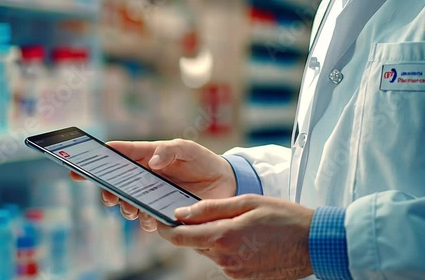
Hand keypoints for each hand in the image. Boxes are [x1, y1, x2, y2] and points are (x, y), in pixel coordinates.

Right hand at [70, 139, 235, 230]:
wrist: (225, 184)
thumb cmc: (202, 161)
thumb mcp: (187, 149)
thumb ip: (169, 151)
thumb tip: (152, 163)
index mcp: (146, 156)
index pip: (116, 156)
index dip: (96, 160)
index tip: (78, 167)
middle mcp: (144, 177)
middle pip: (115, 184)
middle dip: (107, 191)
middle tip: (111, 196)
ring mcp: (151, 195)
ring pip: (127, 204)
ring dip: (125, 207)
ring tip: (133, 207)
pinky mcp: (161, 212)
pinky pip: (146, 220)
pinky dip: (145, 220)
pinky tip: (152, 217)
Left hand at [157, 194, 313, 279]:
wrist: (314, 244)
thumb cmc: (283, 217)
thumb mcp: (247, 203)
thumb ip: (211, 208)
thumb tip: (181, 212)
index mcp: (223, 238)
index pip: (180, 237)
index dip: (166, 228)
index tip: (160, 219)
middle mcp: (225, 259)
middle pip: (194, 244)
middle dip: (191, 230)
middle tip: (197, 213)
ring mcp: (234, 272)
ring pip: (209, 252)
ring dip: (211, 238)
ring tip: (232, 223)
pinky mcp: (243, 278)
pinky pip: (224, 260)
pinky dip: (225, 248)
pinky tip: (244, 237)